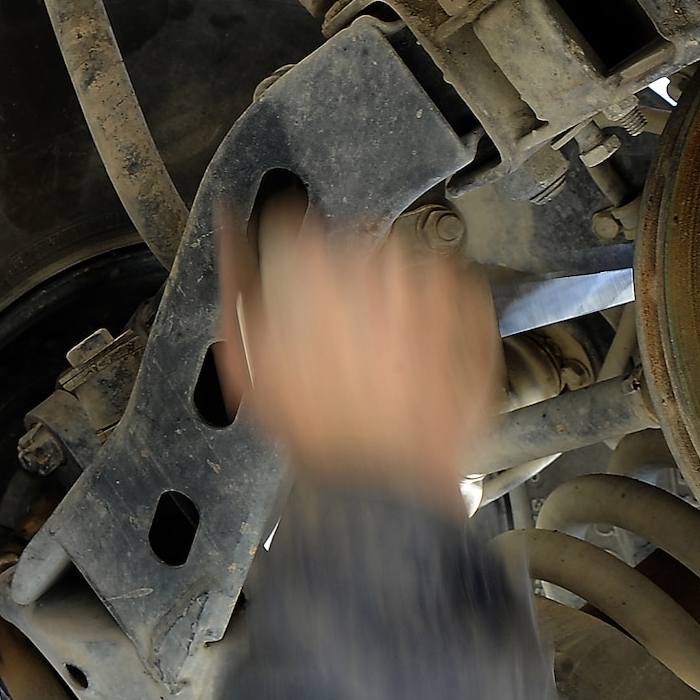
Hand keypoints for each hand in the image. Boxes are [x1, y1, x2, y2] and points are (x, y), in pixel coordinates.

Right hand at [214, 197, 498, 518]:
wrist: (383, 479)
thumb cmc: (315, 430)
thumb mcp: (243, 360)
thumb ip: (234, 280)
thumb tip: (230, 226)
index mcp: (308, 258)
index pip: (295, 220)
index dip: (293, 253)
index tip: (299, 281)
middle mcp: (370, 256)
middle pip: (352, 241)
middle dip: (347, 279)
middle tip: (343, 333)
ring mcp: (425, 277)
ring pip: (402, 260)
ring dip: (393, 294)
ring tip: (383, 349)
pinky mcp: (468, 301)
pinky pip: (451, 286)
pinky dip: (436, 311)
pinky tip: (418, 352)